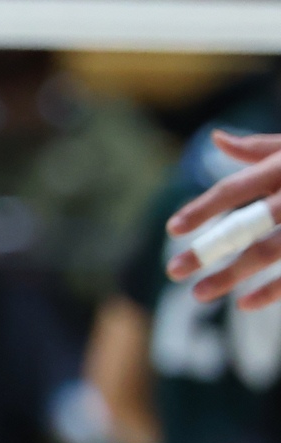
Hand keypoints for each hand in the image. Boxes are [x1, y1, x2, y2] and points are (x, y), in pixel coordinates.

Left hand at [165, 131, 280, 308]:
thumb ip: (259, 148)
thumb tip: (216, 139)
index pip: (234, 190)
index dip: (202, 209)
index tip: (173, 229)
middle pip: (246, 228)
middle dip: (208, 251)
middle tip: (172, 271)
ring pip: (268, 254)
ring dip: (232, 276)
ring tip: (198, 294)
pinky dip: (273, 291)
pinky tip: (246, 303)